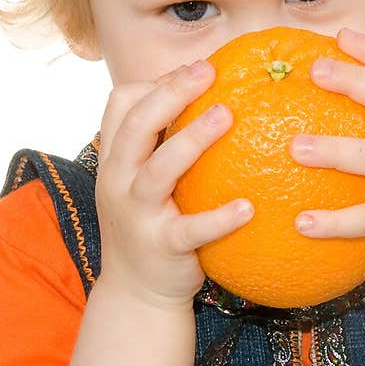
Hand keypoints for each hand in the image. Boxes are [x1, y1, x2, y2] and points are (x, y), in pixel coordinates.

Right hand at [95, 60, 253, 309]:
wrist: (136, 292)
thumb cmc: (152, 223)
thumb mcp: (144, 180)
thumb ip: (165, 144)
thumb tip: (220, 96)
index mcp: (116, 159)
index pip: (120, 104)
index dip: (156, 82)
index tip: (195, 72)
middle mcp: (119, 181)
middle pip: (136, 126)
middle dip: (171, 94)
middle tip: (209, 73)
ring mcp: (137, 214)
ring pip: (158, 170)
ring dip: (192, 140)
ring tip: (228, 116)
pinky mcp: (162, 246)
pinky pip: (191, 229)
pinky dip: (219, 217)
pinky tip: (248, 206)